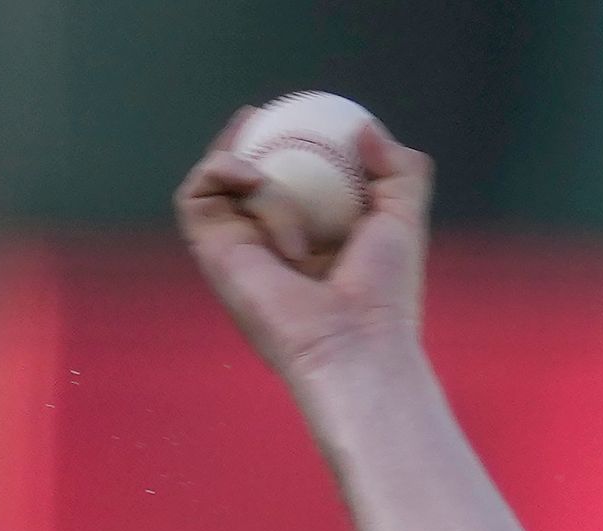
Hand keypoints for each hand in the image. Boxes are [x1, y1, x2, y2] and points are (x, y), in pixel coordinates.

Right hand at [173, 110, 433, 388]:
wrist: (353, 342)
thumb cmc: (384, 293)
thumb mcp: (403, 220)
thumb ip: (400, 171)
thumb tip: (366, 127)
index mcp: (313, 239)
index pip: (289, 182)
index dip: (285, 146)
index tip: (292, 116)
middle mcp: (270, 245)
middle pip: (243, 180)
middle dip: (242, 144)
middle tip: (255, 117)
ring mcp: (237, 249)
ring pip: (225, 183)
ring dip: (257, 175)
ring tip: (277, 188)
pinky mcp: (212, 252)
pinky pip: (199, 195)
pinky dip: (221, 173)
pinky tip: (251, 178)